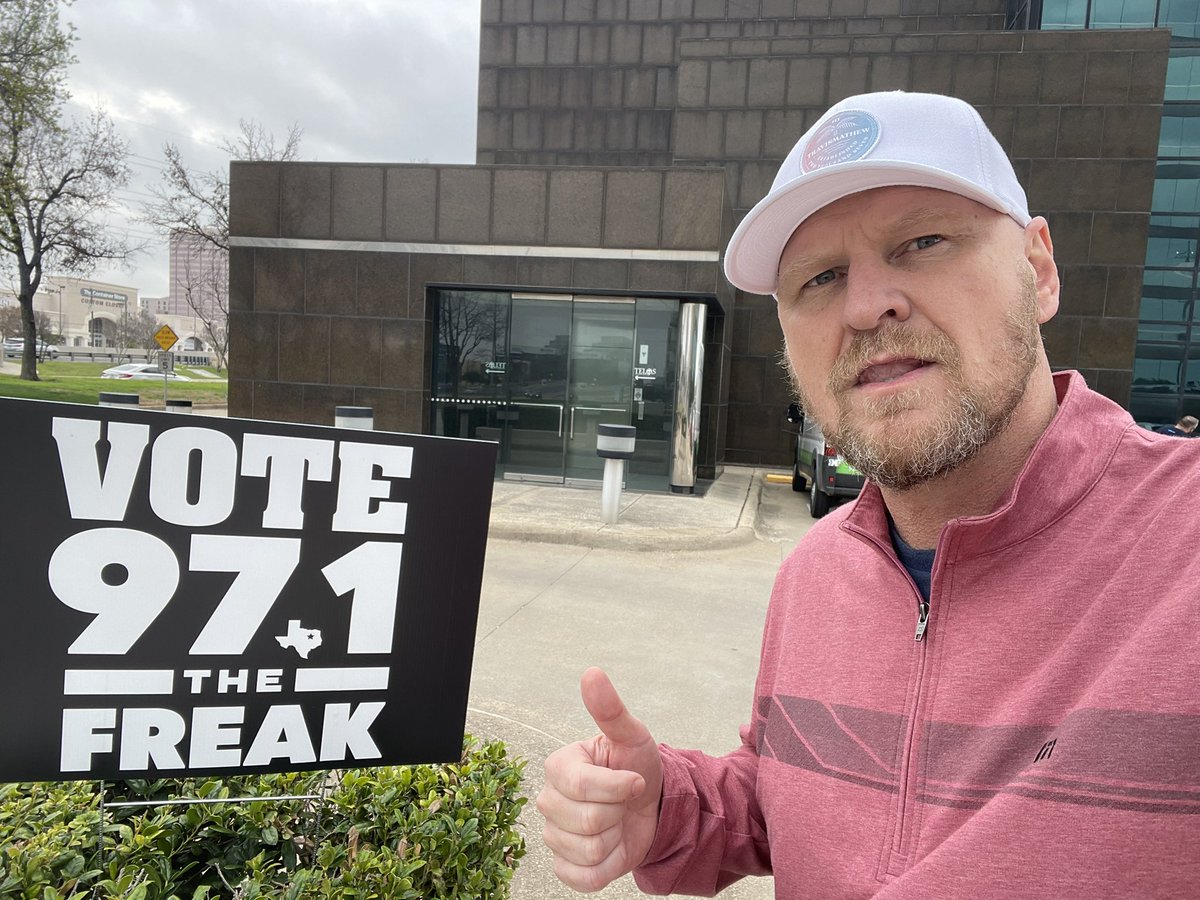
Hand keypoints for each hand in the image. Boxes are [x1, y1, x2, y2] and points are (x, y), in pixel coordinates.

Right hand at [537, 667, 663, 891]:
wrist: (650, 806)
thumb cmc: (637, 766)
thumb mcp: (633, 736)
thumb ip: (611, 709)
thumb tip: (592, 673)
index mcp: (559, 767)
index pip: (584, 788)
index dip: (619, 788)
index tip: (634, 781)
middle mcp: (549, 800)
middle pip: (587, 822)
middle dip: (618, 813)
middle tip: (622, 802)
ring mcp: (553, 835)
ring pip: (588, 850)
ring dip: (615, 840)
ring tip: (617, 822)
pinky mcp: (565, 866)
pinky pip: (586, 877)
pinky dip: (608, 866)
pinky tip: (611, 847)